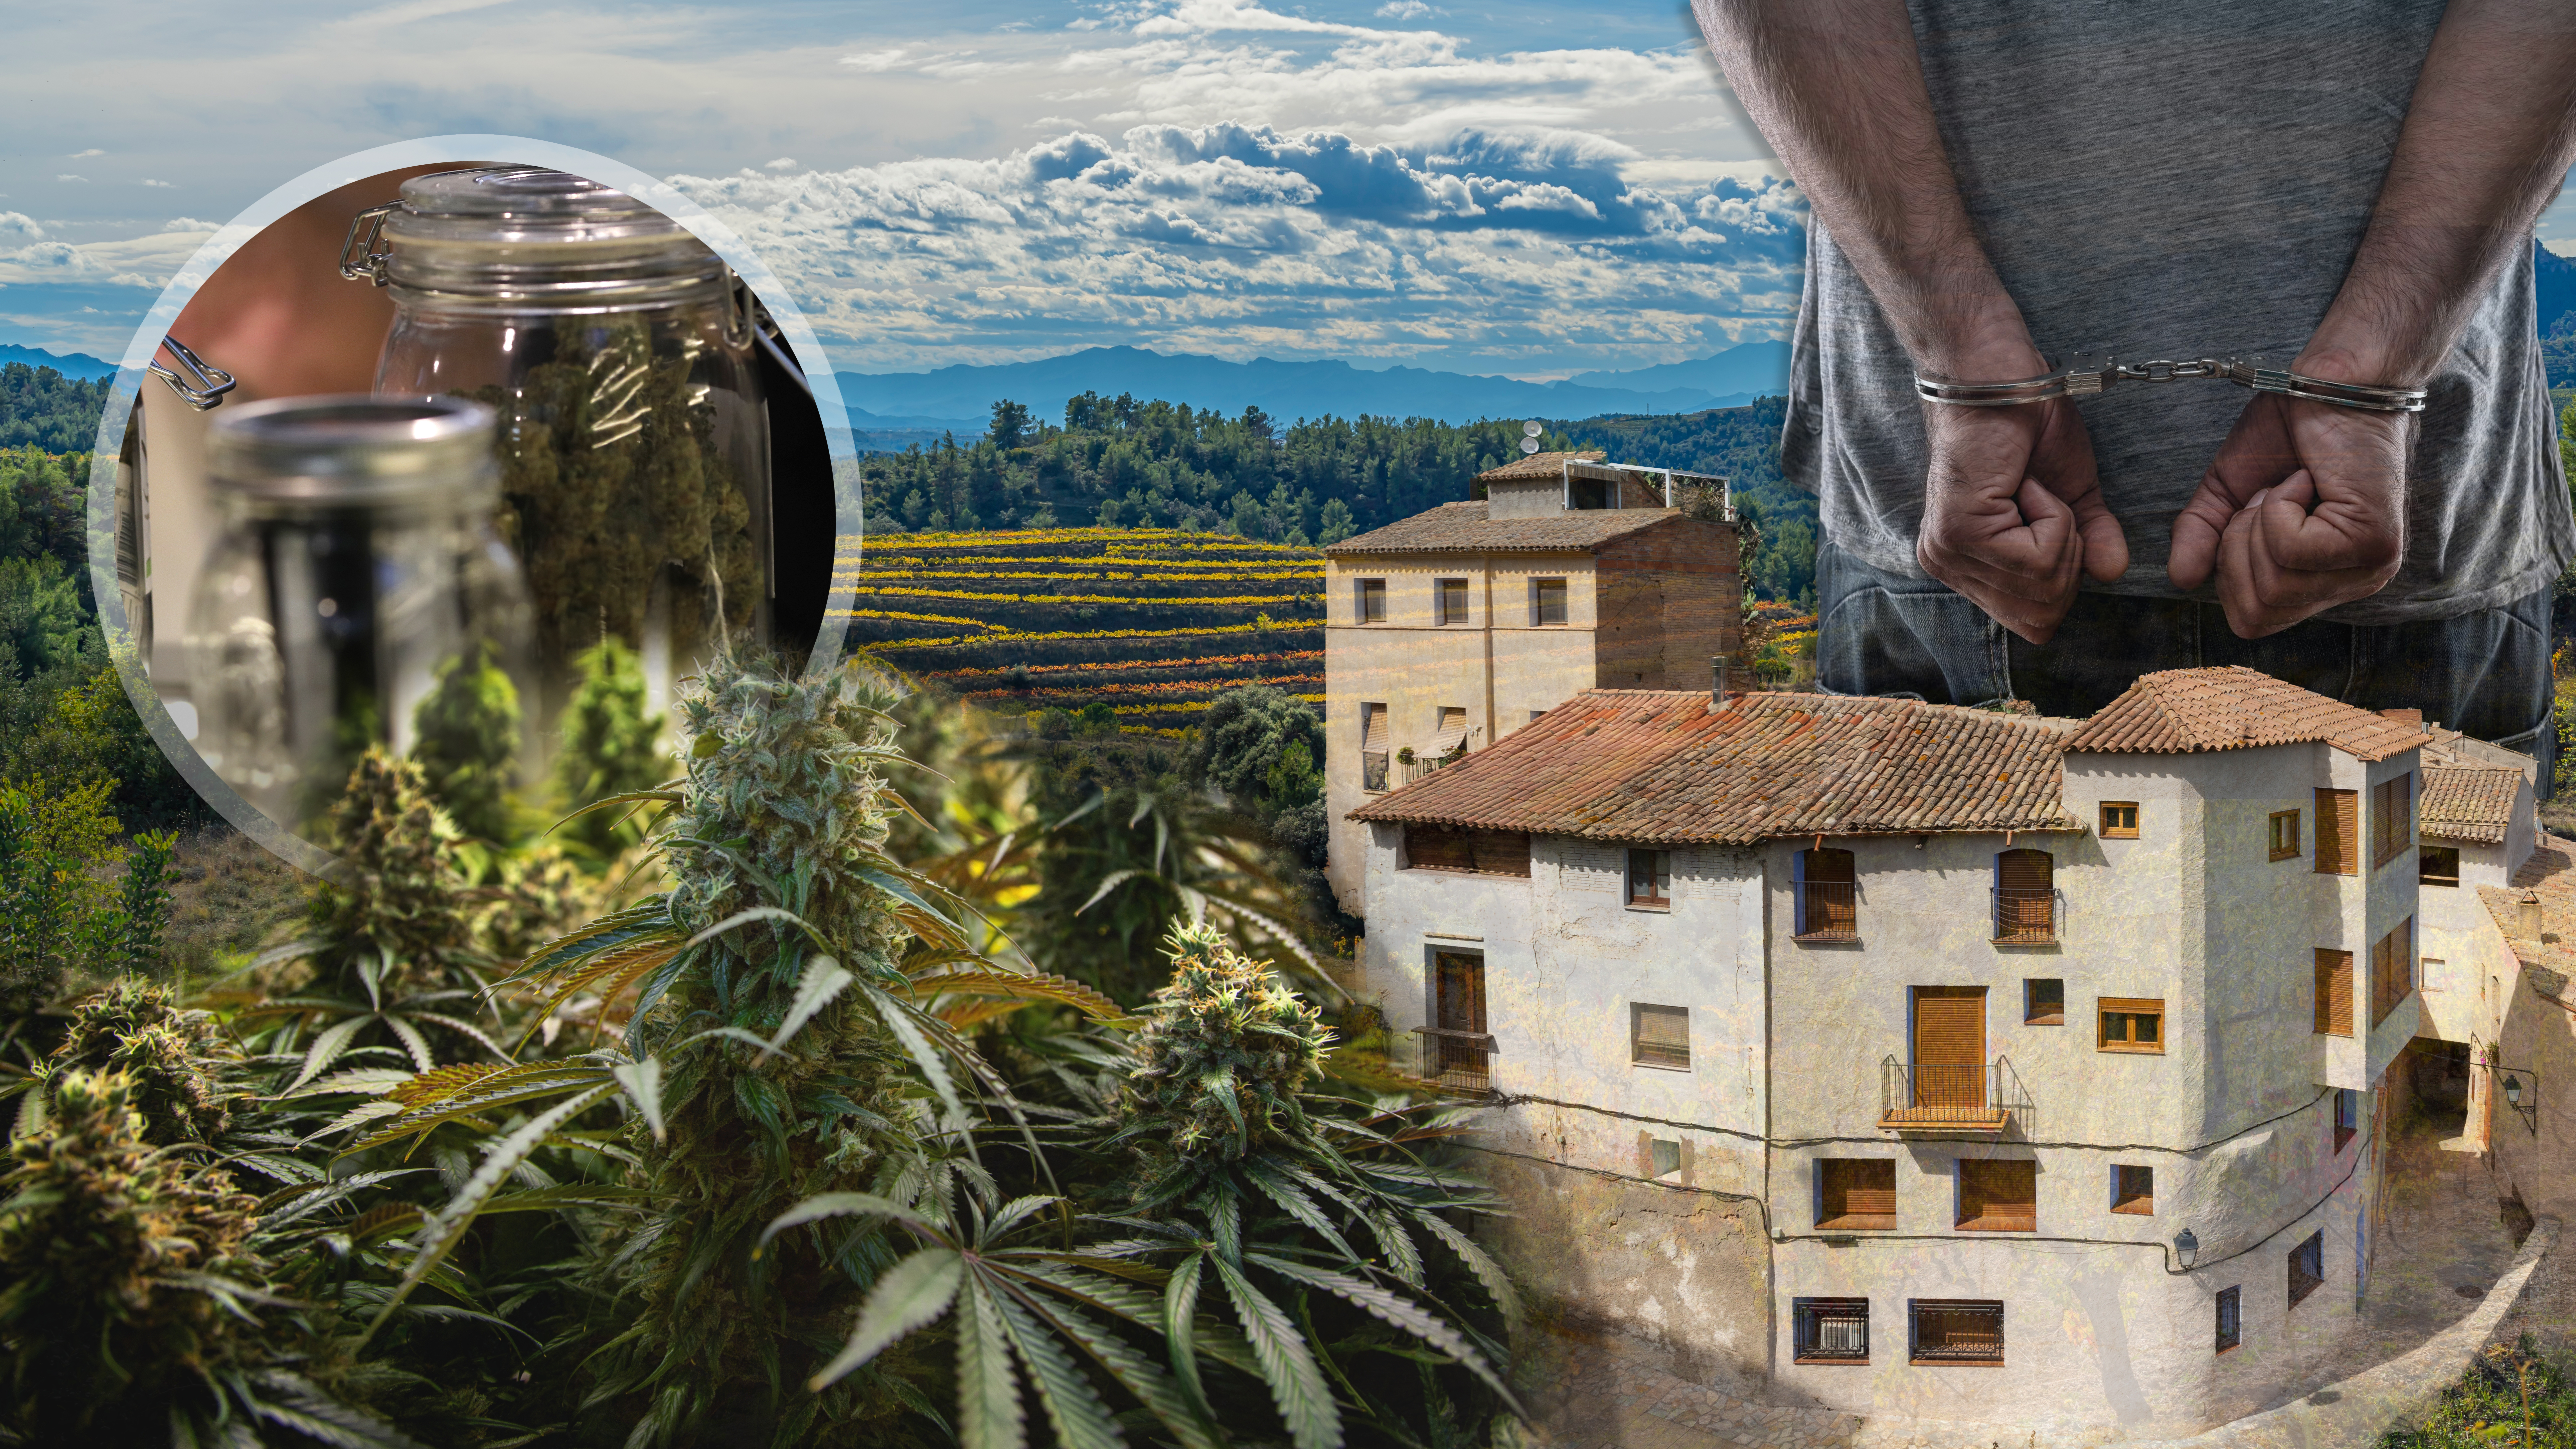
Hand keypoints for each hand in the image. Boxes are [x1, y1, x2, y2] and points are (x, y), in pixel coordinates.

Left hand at [1916, 393, 2127, 644]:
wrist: (2006, 380)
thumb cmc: (2032, 431)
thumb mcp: (2073, 497)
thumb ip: (2090, 542)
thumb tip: (2113, 573)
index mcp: (1969, 568)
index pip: (2032, 623)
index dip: (2065, 580)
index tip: (2055, 521)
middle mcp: (1950, 568)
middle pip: (2039, 617)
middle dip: (2068, 562)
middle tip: (2047, 504)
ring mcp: (1950, 554)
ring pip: (2042, 589)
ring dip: (2060, 532)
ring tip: (2032, 488)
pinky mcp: (1960, 533)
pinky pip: (2038, 558)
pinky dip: (2052, 516)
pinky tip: (2025, 483)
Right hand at [2168, 381, 2411, 638]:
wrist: (2336, 381)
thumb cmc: (2292, 430)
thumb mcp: (2230, 490)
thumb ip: (2203, 536)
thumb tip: (2180, 578)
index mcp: (2321, 580)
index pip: (2253, 621)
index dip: (2229, 570)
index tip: (2252, 511)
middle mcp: (2351, 584)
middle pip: (2258, 614)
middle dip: (2238, 548)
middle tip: (2268, 496)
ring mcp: (2367, 568)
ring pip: (2274, 586)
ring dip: (2261, 523)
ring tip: (2290, 485)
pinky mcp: (2372, 543)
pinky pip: (2290, 551)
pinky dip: (2279, 506)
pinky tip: (2306, 479)